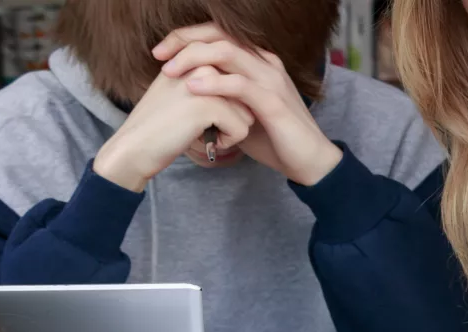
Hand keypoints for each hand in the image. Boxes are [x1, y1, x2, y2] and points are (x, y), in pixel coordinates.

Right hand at [93, 66, 254, 191]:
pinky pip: (241, 130)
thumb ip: (214, 82)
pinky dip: (225, 143)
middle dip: (229, 119)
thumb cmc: (162, 125)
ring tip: (196, 130)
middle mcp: (204, 61)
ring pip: (247, 115)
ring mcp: (208, 81)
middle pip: (246, 99)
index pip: (238, 83)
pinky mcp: (210, 104)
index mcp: (197, 54)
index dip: (225, 108)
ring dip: (227, 132)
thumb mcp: (186, 92)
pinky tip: (199, 139)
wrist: (134, 146)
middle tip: (194, 124)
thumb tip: (250, 90)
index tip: (194, 113)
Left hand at [154, 24, 343, 185]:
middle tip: (159, 55)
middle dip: (184, 41)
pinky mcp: (273, 102)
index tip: (161, 53)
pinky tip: (192, 88)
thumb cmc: (275, 139)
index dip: (187, 37)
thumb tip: (189, 98)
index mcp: (258, 61)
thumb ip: (221, 99)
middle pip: (219, 36)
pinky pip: (239, 85)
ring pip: (227, 53)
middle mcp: (265, 63)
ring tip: (169, 70)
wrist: (308, 161)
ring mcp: (271, 80)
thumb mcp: (242, 112)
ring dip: (194, 58)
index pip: (219, 35)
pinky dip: (213, 84)